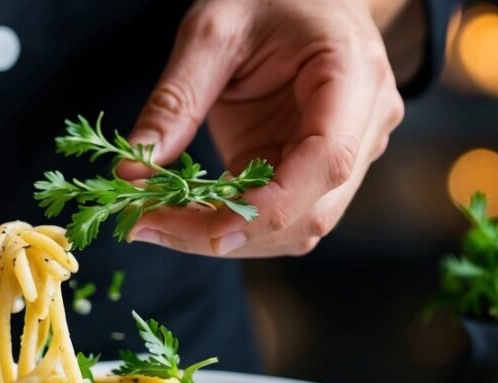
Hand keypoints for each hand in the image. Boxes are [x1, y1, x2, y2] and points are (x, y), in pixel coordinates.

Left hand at [120, 0, 408, 257]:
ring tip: (154, 219)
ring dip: (225, 236)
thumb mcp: (211, 30)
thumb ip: (175, 99)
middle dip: (227, 233)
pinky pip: (278, 216)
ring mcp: (350, 151)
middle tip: (145, 224)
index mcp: (352, 75)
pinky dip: (228, 223)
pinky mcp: (316, 169)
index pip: (327, 162)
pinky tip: (180, 213)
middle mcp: (366, 123)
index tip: (198, 229)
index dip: (266, 210)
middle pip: (310, 212)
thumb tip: (131, 173)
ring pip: (296, 228)